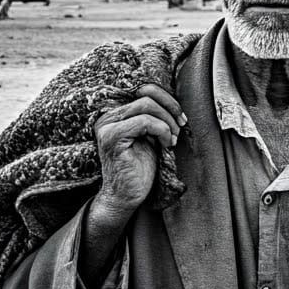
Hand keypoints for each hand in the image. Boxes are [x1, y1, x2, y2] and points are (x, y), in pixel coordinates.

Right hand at [92, 84, 184, 216]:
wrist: (126, 197)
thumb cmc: (140, 170)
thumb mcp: (150, 137)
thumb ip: (154, 118)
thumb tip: (173, 103)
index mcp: (116, 114)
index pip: (143, 90)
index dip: (167, 99)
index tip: (181, 117)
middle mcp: (107, 117)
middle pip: (146, 95)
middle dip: (170, 109)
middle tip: (180, 128)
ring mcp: (107, 126)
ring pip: (146, 105)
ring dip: (167, 122)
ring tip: (171, 140)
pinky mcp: (112, 138)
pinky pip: (144, 122)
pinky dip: (161, 130)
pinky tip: (165, 145)